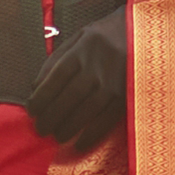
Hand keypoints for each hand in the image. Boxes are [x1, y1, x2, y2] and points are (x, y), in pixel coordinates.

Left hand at [27, 8, 126, 153]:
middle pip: (68, 97)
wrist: (143, 31)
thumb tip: (35, 86)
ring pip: (86, 111)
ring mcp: (112, 83)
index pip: (55, 78)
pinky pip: (107, 119)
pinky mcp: (127, 96)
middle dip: (51, 117)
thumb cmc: (106, 35)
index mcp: (81, 52)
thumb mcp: (79, 37)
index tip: (31, 111)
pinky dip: (92, 134)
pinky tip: (80, 143)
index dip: (41, 97)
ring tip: (57, 137)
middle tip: (40, 130)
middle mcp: (95, 68)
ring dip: (68, 127)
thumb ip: (57, 59)